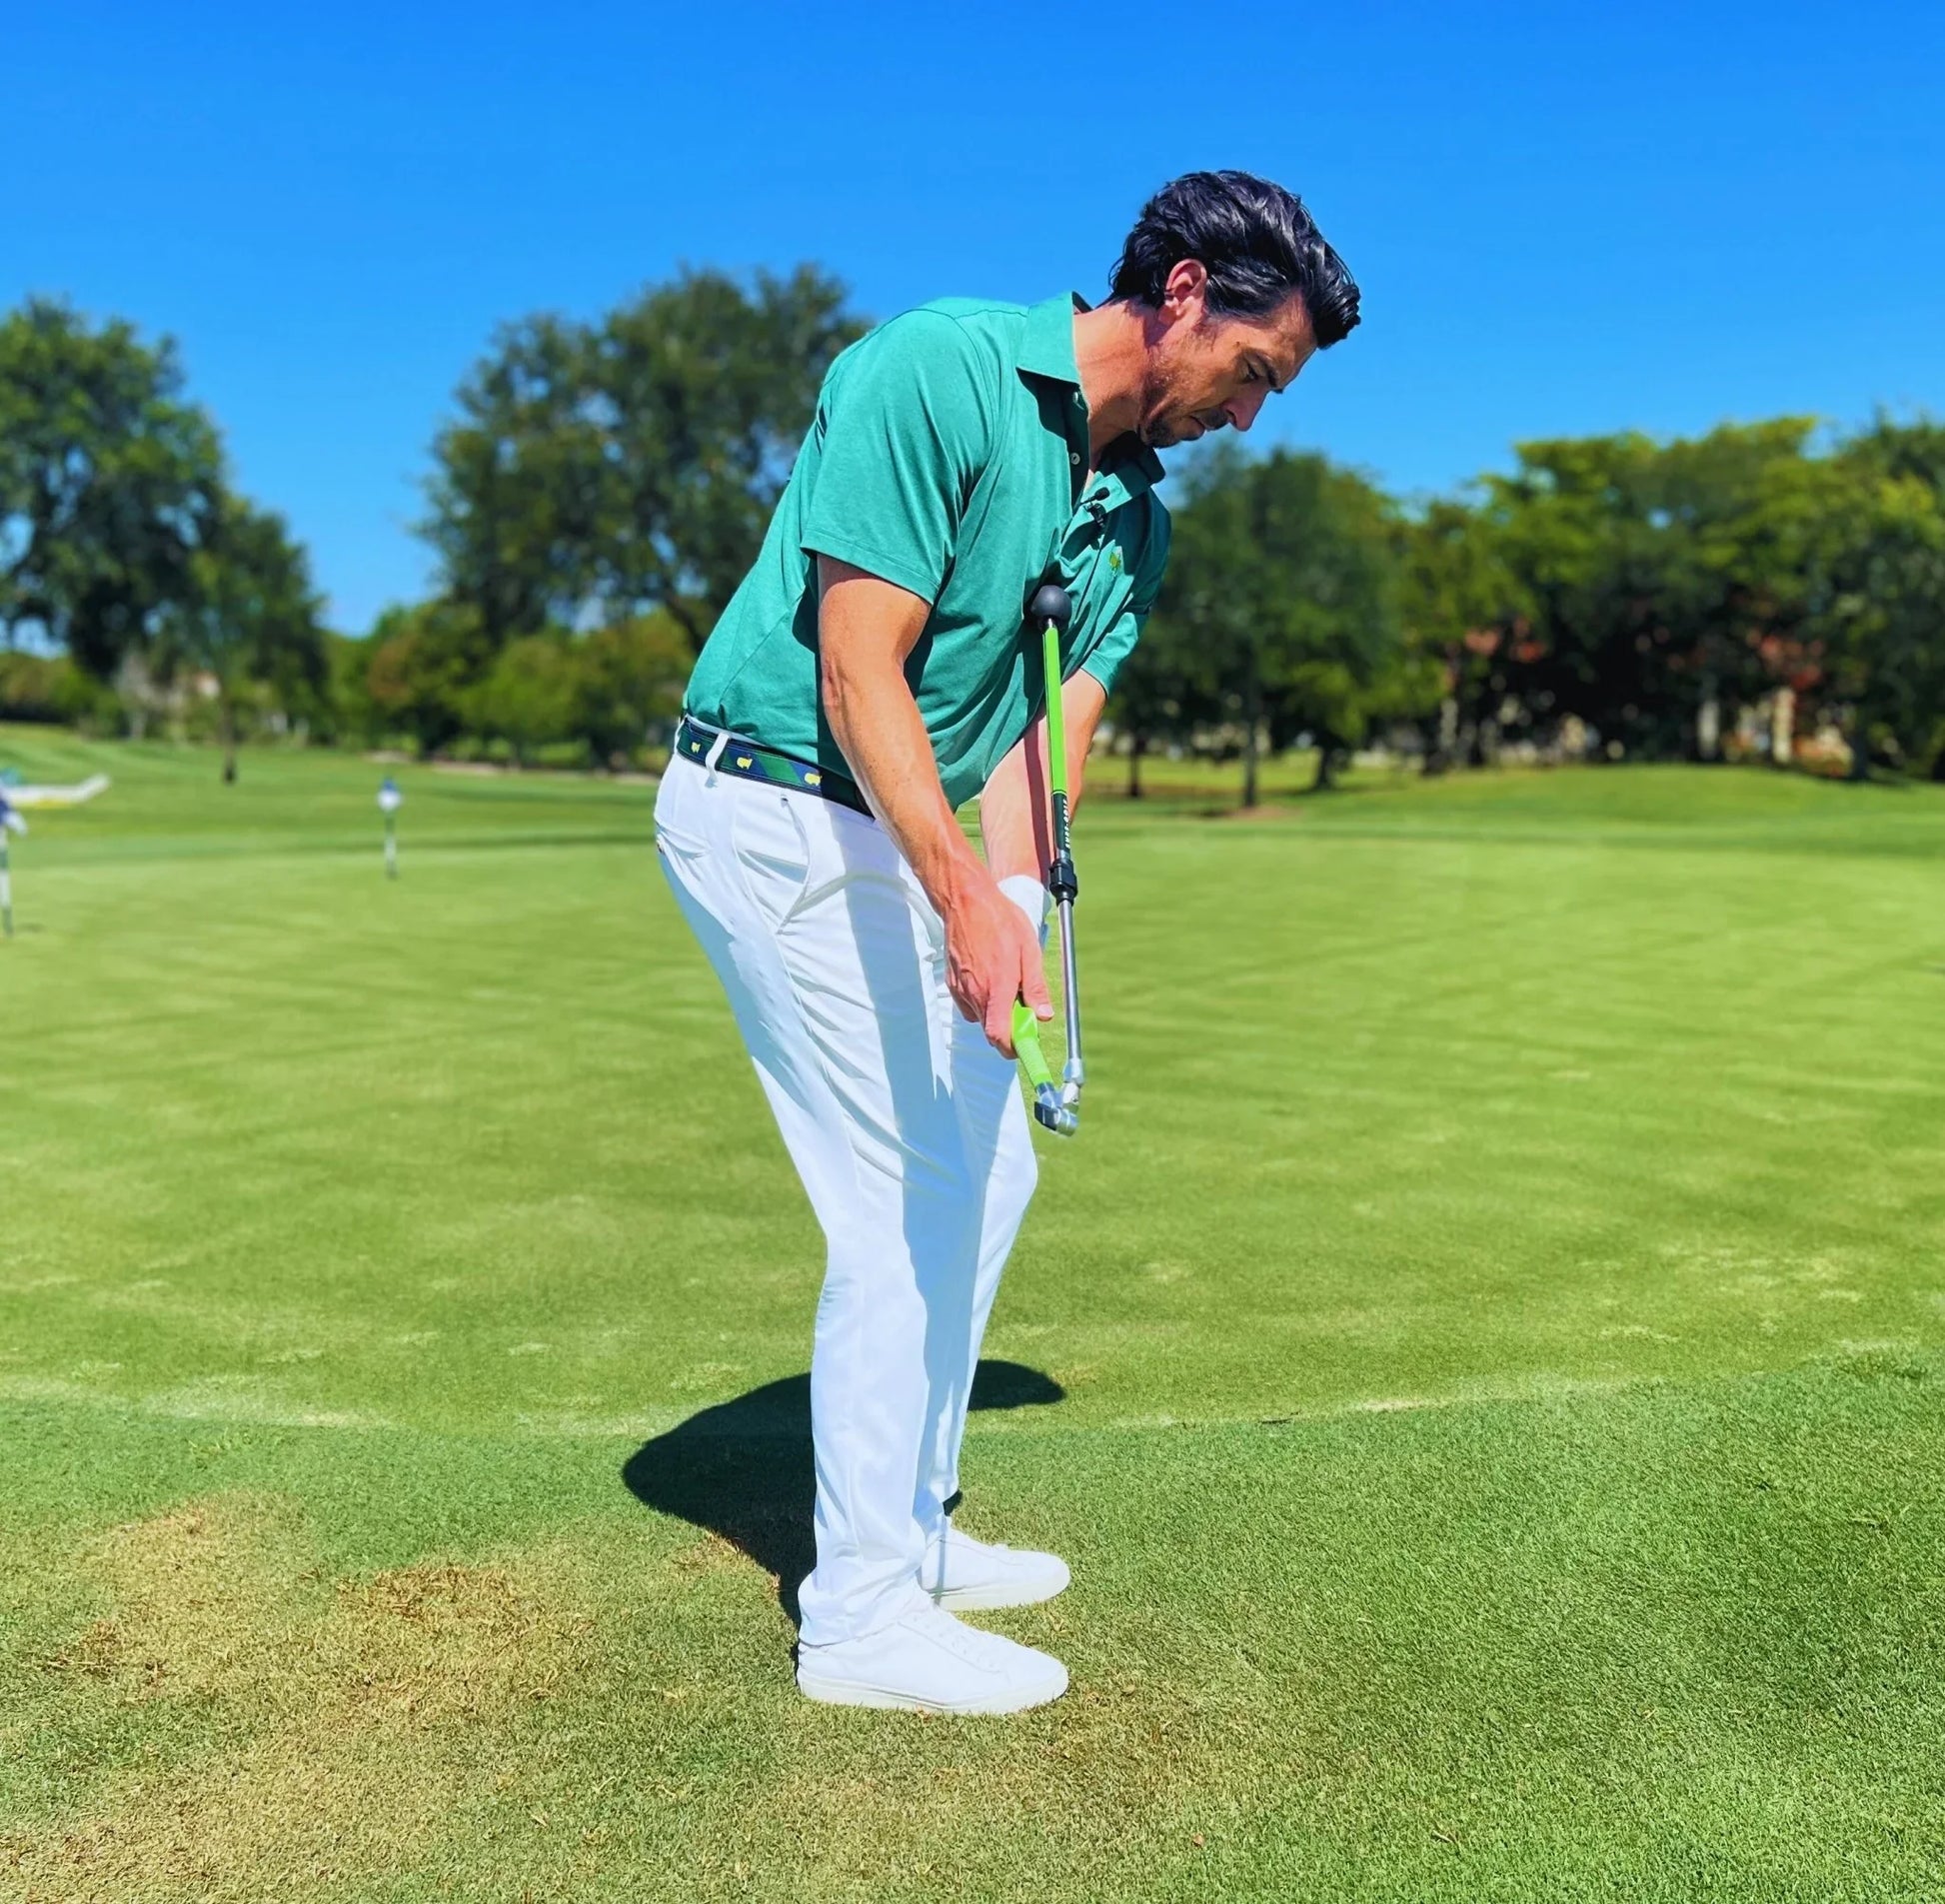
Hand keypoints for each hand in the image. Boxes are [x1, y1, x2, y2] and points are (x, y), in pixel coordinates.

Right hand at [942, 868, 1052, 1056]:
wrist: (966, 901)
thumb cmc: (1001, 921)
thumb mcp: (1029, 951)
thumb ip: (1035, 987)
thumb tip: (1044, 1015)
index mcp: (997, 986)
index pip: (999, 1035)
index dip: (1013, 1049)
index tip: (1026, 1049)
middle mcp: (976, 992)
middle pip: (992, 1031)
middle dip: (1010, 1029)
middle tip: (1024, 1011)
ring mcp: (961, 989)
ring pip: (981, 1018)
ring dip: (995, 1013)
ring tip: (1006, 985)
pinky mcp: (952, 984)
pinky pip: (970, 1005)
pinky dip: (982, 1002)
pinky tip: (990, 978)